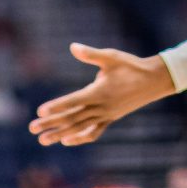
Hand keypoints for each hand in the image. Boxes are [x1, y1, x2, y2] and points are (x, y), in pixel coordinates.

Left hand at [27, 42, 175, 145]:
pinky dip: (79, 138)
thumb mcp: (111, 57)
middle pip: (72, 118)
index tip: (40, 111)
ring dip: (60, 134)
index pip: (73, 101)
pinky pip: (93, 132)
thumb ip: (91, 54)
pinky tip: (67, 140)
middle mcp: (101, 107)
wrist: (153, 81)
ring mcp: (106, 115)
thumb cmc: (131, 66)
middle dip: (51, 124)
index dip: (57, 106)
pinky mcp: (110, 118)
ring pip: (79, 128)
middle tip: (32, 128)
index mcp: (99, 92)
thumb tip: (72, 47)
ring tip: (43, 140)